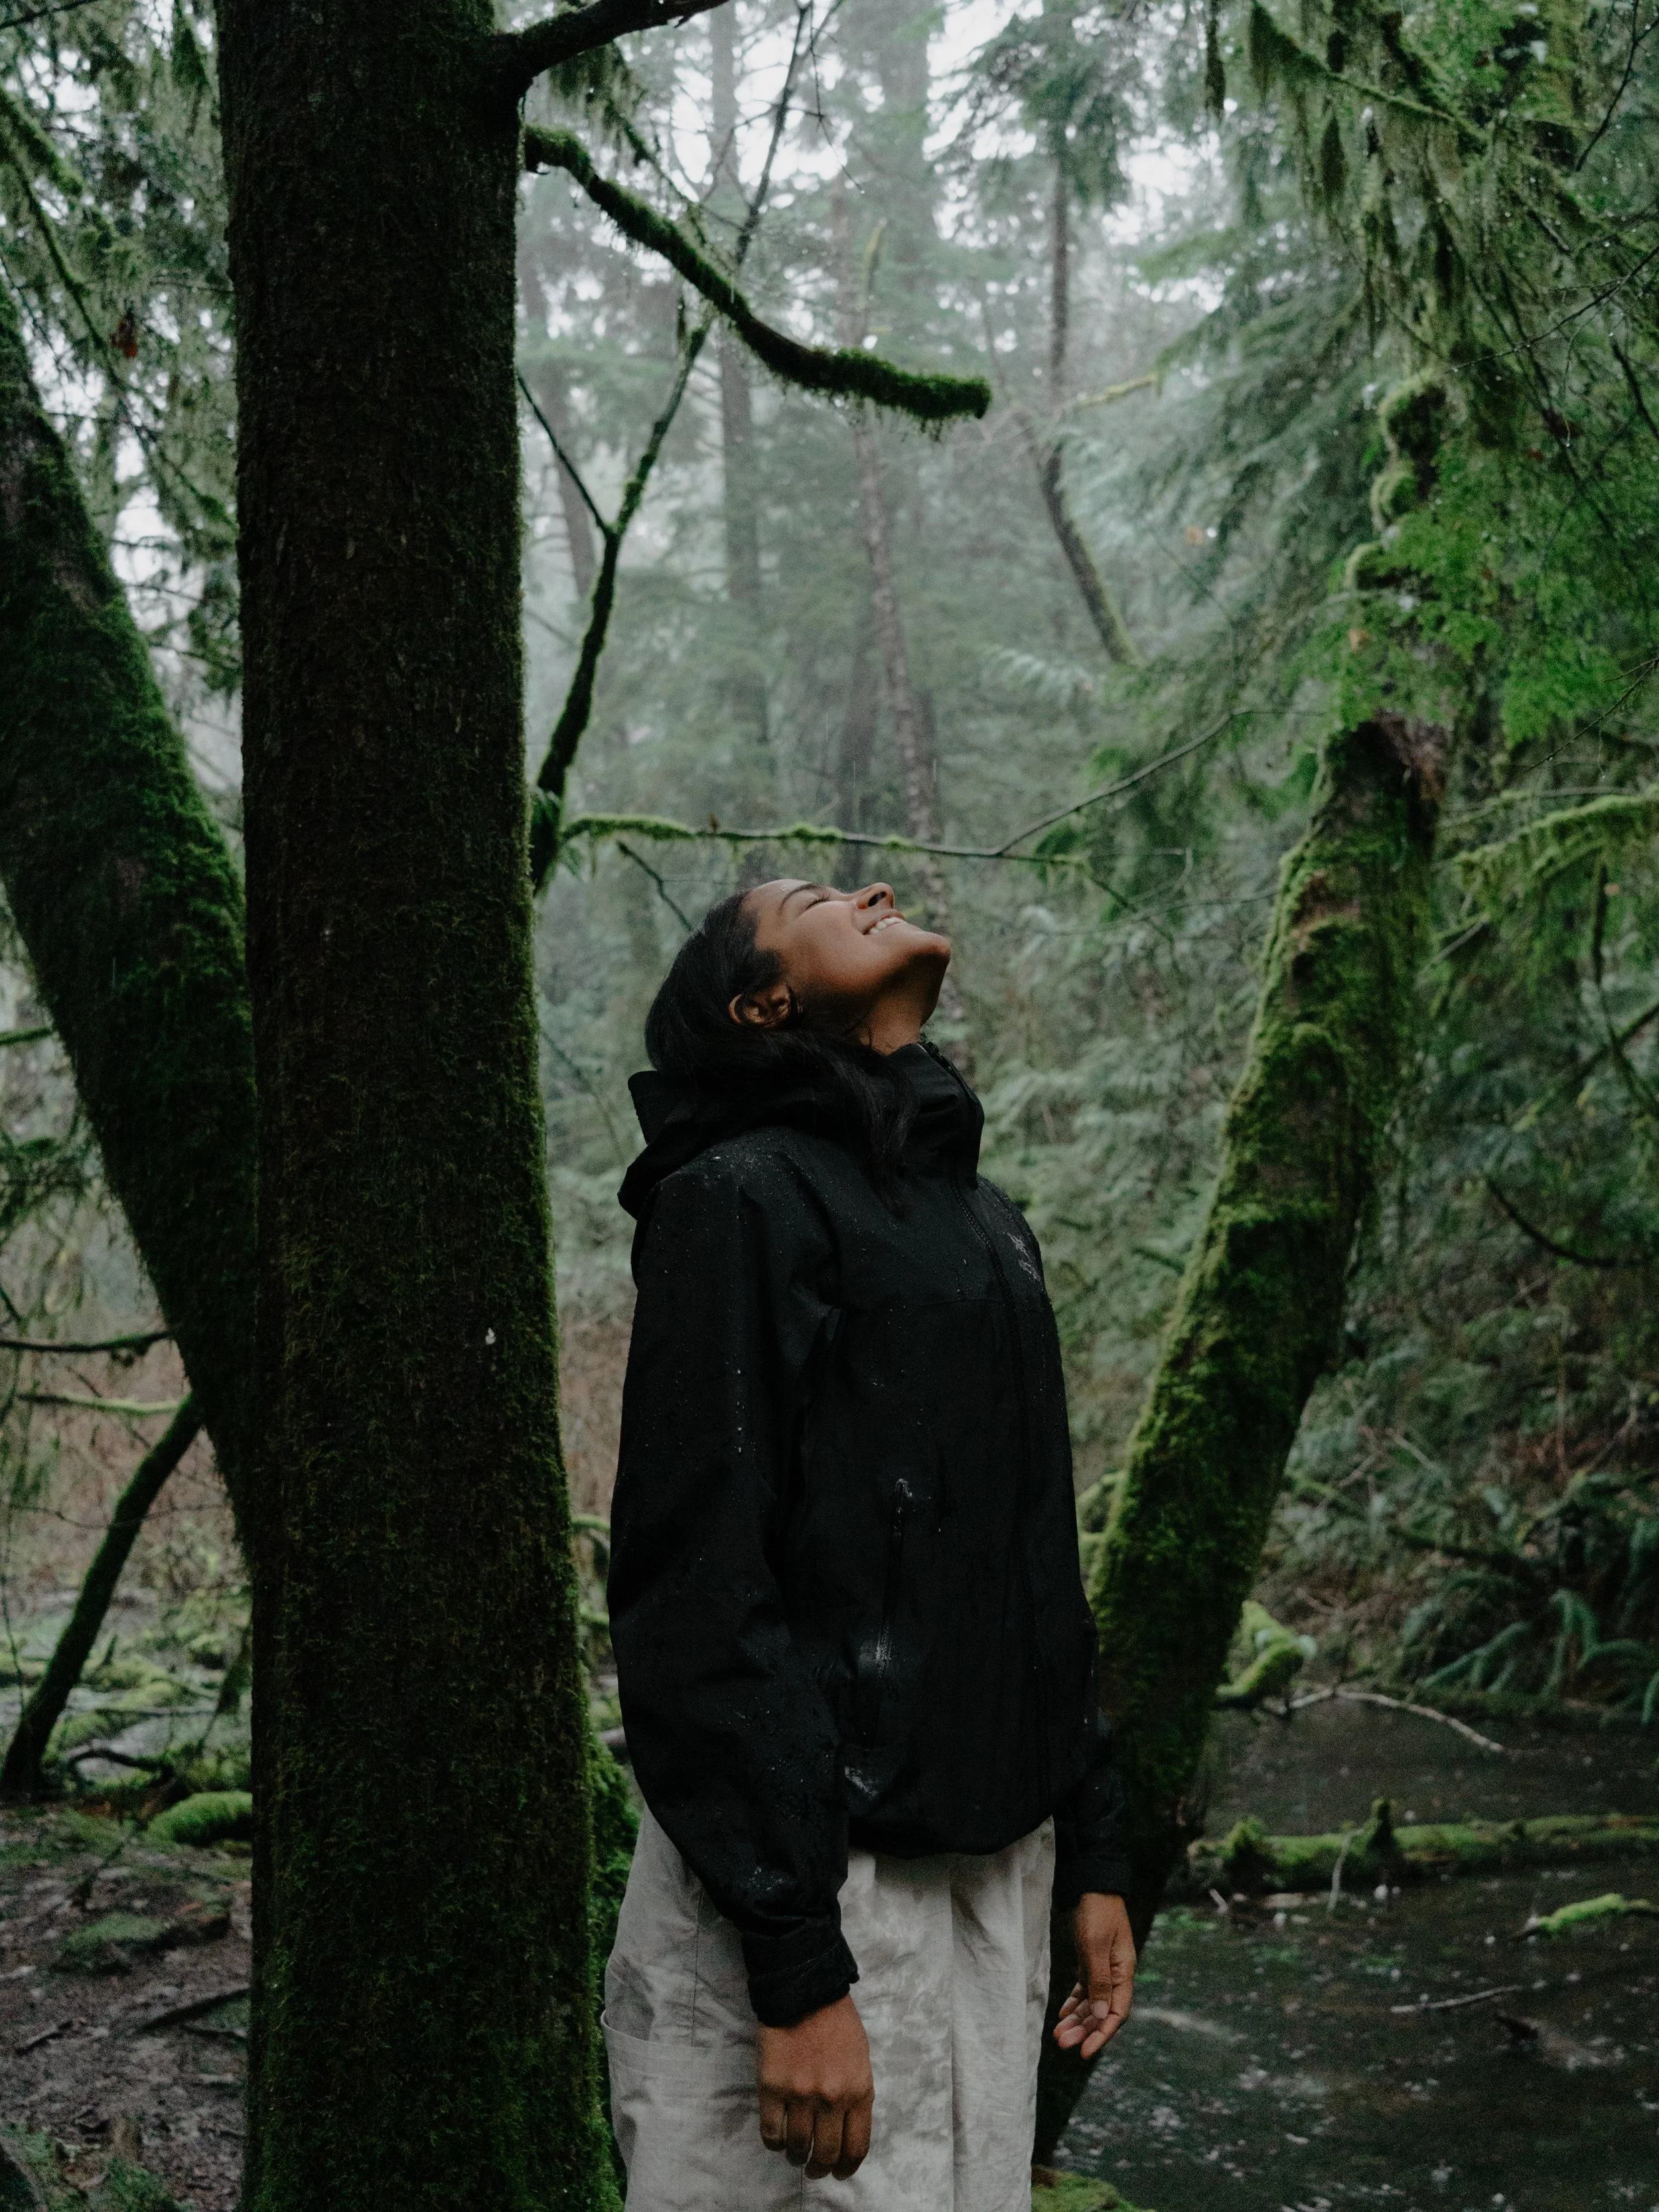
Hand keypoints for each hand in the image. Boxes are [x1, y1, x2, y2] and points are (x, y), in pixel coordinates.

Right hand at [756, 1993, 873, 2179]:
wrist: (804, 1991)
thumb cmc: (837, 2023)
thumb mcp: (861, 2060)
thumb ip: (856, 2097)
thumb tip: (845, 2132)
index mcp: (859, 2091)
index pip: (856, 2147)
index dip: (846, 2168)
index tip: (839, 2172)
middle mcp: (831, 2098)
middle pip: (825, 2154)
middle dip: (820, 2169)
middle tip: (814, 2169)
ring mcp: (800, 2094)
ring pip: (797, 2147)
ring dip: (796, 2157)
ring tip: (795, 2153)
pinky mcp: (772, 2088)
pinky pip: (770, 2132)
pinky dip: (774, 2142)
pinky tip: (777, 2138)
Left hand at [1053, 1891, 1134, 2058]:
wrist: (1090, 1882)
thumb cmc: (1096, 1910)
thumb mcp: (1096, 1945)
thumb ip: (1099, 1980)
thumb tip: (1103, 2016)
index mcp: (1123, 1970)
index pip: (1117, 2012)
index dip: (1102, 2034)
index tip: (1085, 2052)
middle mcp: (1116, 1973)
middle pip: (1102, 2011)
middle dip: (1084, 2030)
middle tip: (1062, 2044)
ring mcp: (1103, 1967)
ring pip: (1092, 2002)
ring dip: (1077, 2020)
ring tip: (1058, 2035)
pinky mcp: (1091, 1960)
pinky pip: (1085, 1989)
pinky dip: (1074, 2003)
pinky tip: (1062, 2015)